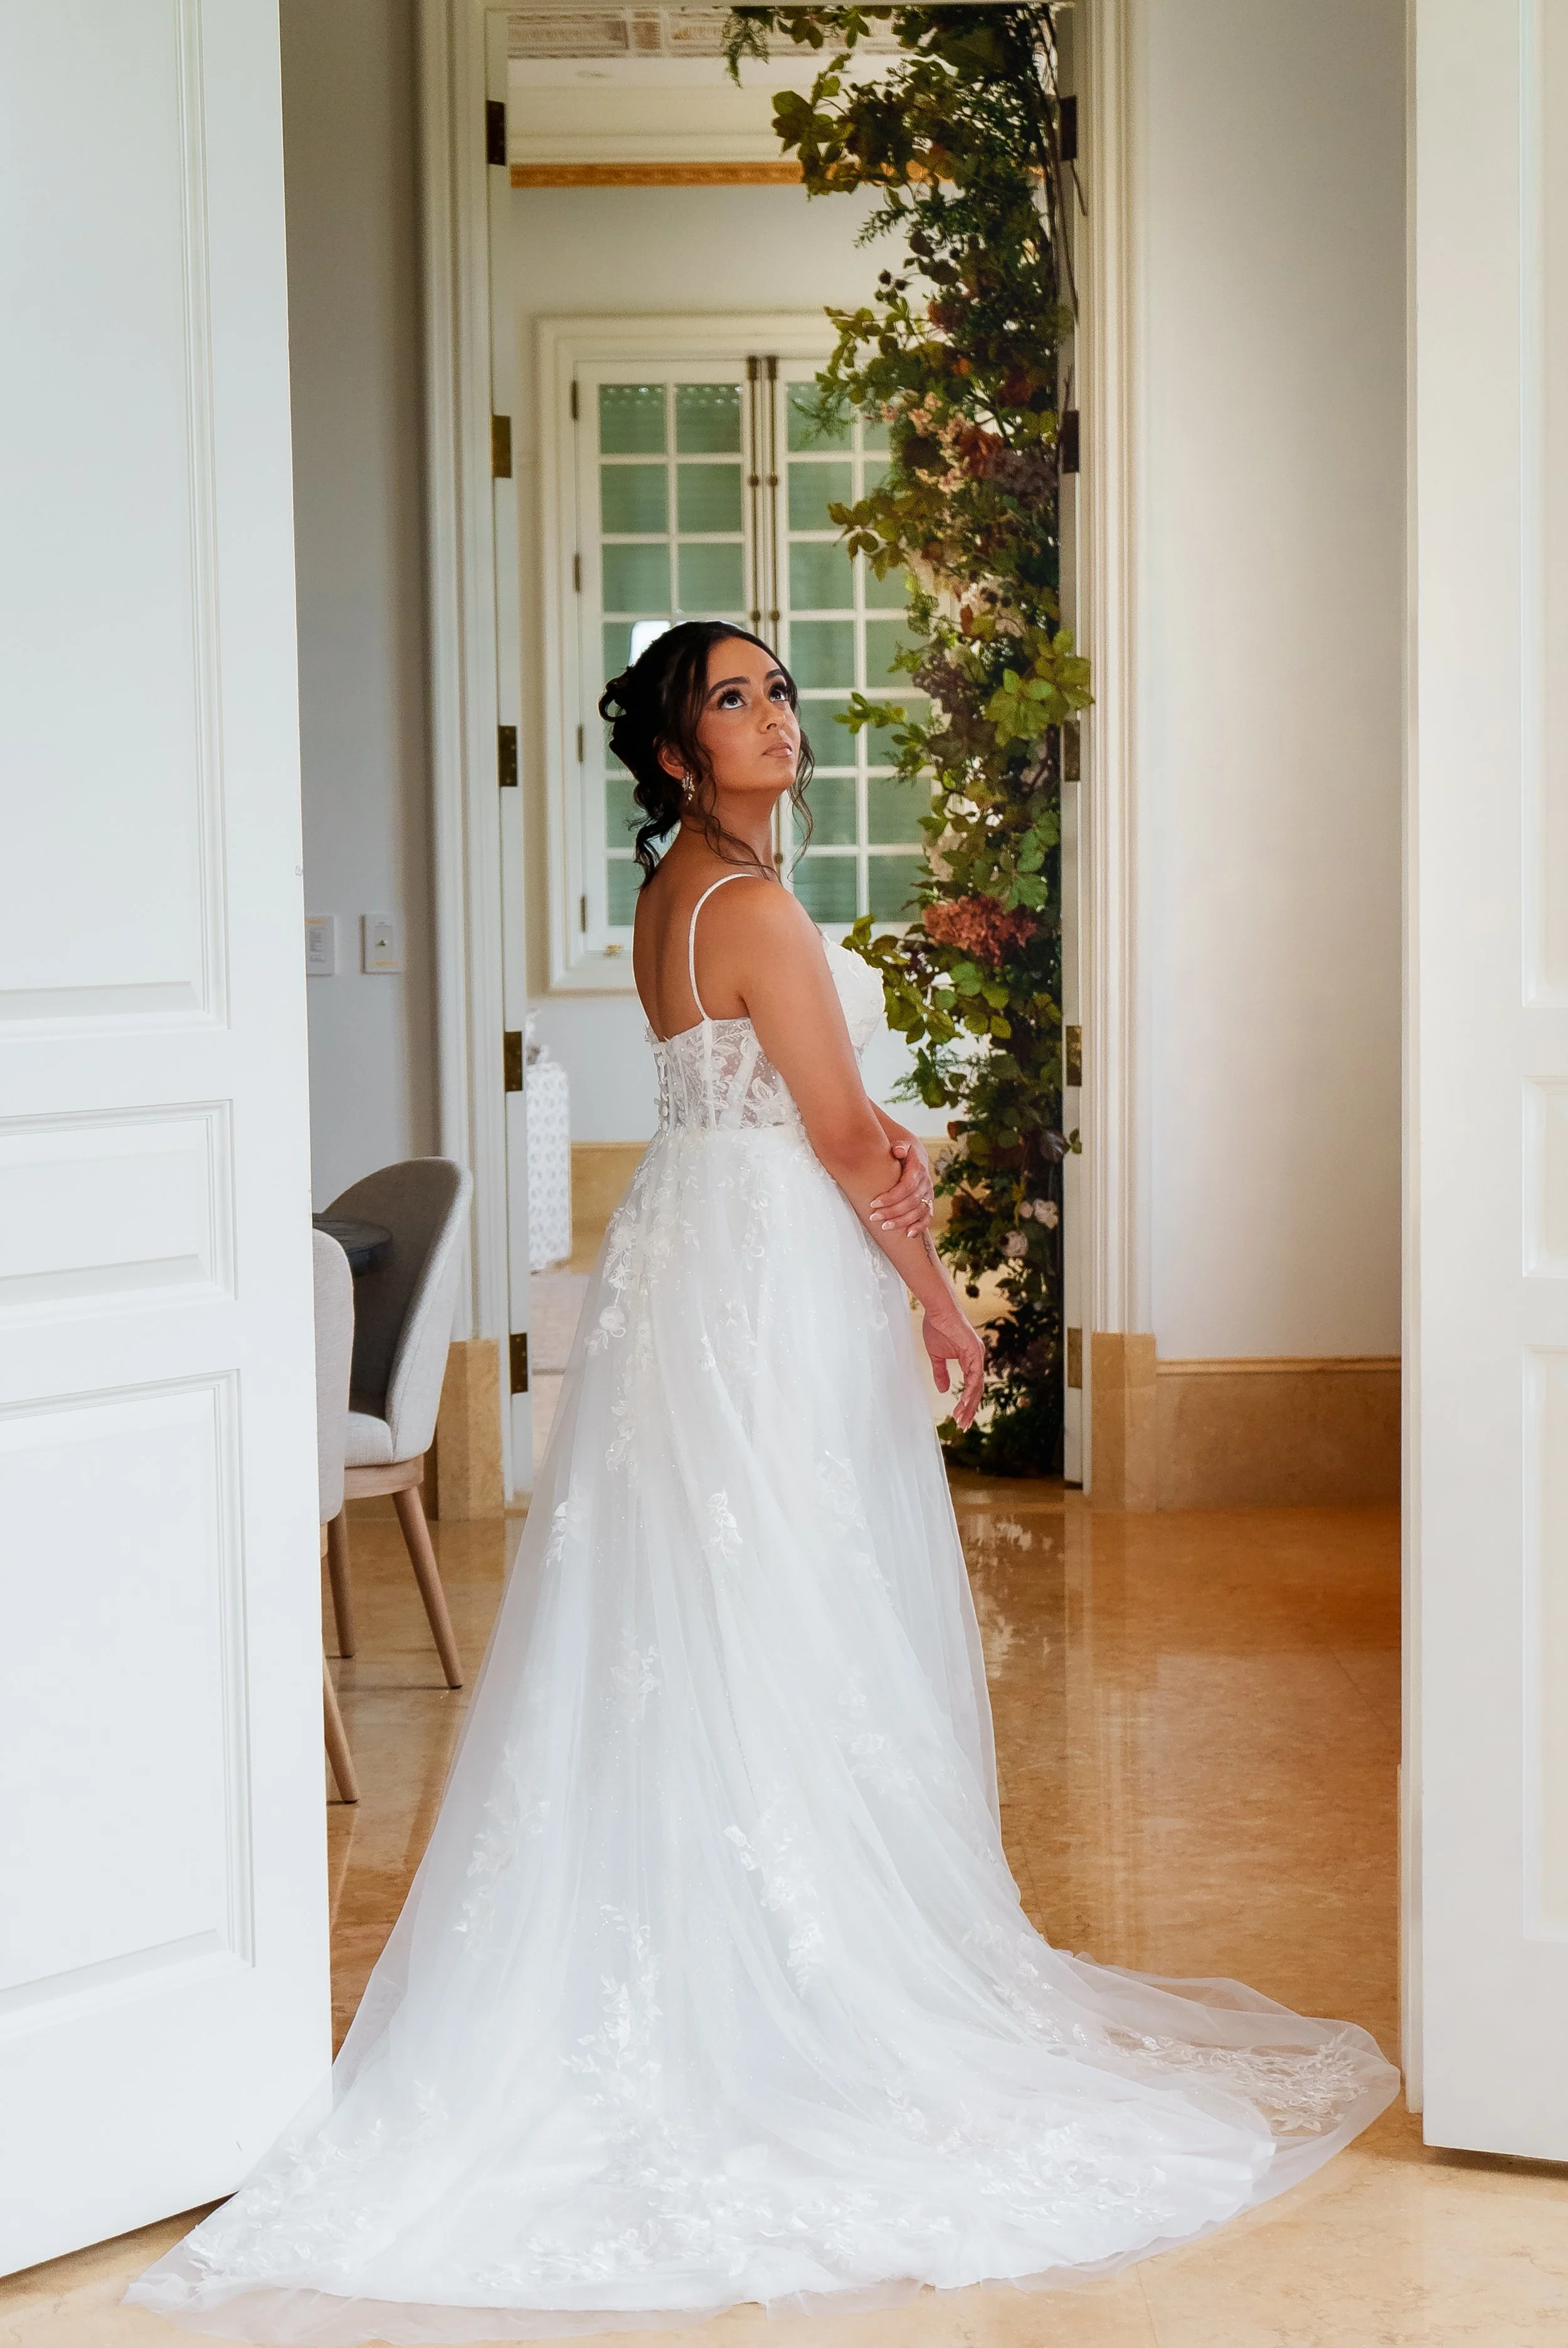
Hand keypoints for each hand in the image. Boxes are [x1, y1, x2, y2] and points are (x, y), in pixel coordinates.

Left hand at [868, 1138, 935, 1235]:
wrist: (915, 1158)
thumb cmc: (902, 1152)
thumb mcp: (902, 1145)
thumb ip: (899, 1147)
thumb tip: (897, 1150)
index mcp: (918, 1170)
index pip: (906, 1186)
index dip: (891, 1197)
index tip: (874, 1203)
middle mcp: (925, 1184)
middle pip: (911, 1202)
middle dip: (892, 1211)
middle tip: (874, 1217)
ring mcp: (928, 1195)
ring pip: (918, 1212)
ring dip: (902, 1221)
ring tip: (885, 1227)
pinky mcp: (928, 1204)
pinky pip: (927, 1218)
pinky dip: (920, 1227)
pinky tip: (908, 1234)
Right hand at [921, 1297, 985, 1431]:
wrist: (938, 1310)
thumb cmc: (938, 1328)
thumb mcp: (937, 1356)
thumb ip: (941, 1373)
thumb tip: (943, 1390)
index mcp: (970, 1360)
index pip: (971, 1386)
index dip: (966, 1403)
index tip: (960, 1417)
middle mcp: (977, 1359)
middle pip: (976, 1390)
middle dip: (970, 1409)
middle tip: (963, 1425)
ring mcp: (977, 1356)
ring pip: (977, 1386)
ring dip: (969, 1404)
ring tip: (962, 1418)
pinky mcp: (974, 1352)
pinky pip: (974, 1376)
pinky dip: (970, 1390)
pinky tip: (964, 1402)